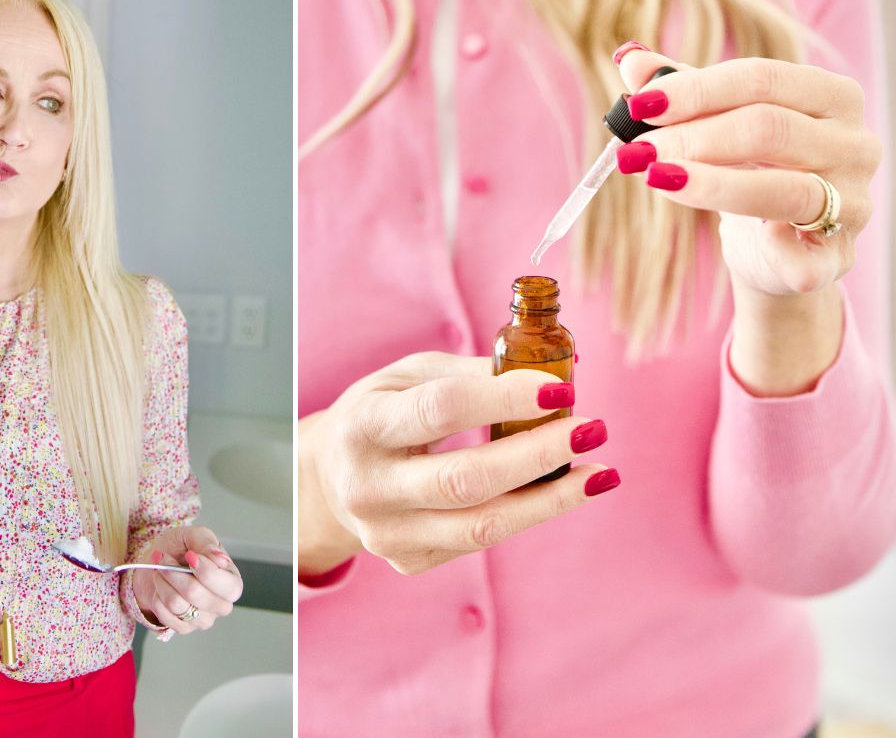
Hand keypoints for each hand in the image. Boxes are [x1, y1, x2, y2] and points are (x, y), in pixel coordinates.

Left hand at [131, 525, 242, 634]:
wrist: (157, 564)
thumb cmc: (179, 549)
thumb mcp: (193, 536)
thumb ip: (206, 543)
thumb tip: (220, 559)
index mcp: (232, 580)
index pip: (229, 586)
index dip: (206, 571)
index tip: (189, 554)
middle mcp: (222, 603)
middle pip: (197, 595)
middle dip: (175, 574)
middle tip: (164, 559)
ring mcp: (204, 619)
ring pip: (177, 604)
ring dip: (162, 582)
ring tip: (160, 570)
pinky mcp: (185, 628)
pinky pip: (166, 616)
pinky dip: (157, 597)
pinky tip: (160, 587)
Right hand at [299, 352, 618, 577]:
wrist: (330, 478)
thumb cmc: (383, 413)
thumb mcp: (412, 376)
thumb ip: (477, 374)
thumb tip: (560, 368)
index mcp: (364, 425)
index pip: (440, 411)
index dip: (504, 399)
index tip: (559, 390)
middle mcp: (368, 486)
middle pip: (465, 480)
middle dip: (538, 455)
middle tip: (592, 429)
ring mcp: (386, 533)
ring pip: (482, 524)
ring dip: (551, 498)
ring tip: (599, 472)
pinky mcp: (409, 560)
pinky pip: (480, 540)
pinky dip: (528, 514)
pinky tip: (560, 491)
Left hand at [614, 46, 881, 297]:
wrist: (779, 249)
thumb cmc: (754, 172)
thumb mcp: (722, 126)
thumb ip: (684, 92)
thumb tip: (631, 61)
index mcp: (832, 97)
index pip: (764, 78)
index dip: (698, 90)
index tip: (642, 104)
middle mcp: (854, 145)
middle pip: (770, 129)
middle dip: (694, 138)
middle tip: (639, 150)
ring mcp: (852, 203)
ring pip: (783, 190)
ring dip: (709, 185)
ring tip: (655, 179)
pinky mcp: (837, 257)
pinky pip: (803, 256)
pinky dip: (771, 248)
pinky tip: (736, 237)